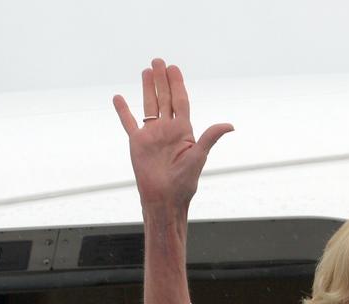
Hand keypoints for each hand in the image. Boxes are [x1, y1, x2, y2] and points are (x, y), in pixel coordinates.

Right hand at [113, 58, 232, 209]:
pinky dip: (123, 111)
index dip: (177, 84)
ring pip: (149, 105)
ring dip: (147, 88)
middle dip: (162, 80)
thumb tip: (230, 125)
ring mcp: (152, 134)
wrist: (165, 197)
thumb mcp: (199, 156)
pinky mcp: (137, 142)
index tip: (174, 69)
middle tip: (158, 61)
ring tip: (145, 70)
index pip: (180, 101)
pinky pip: (129, 123)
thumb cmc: (185, 181)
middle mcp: (168, 129)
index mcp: (184, 130)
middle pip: (165, 98)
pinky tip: (119, 98)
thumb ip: (210, 138)